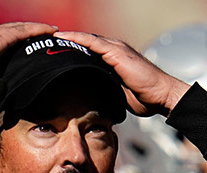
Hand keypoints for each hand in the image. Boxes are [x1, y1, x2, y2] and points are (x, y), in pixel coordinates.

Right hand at [0, 22, 57, 82]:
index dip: (9, 38)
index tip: (17, 42)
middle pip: (12, 28)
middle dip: (26, 30)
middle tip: (41, 32)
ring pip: (22, 27)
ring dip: (37, 28)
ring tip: (51, 30)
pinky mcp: (3, 36)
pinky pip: (27, 30)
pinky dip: (39, 29)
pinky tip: (51, 31)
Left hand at [52, 31, 190, 115]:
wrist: (161, 95)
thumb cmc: (144, 97)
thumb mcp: (118, 94)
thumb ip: (105, 91)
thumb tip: (90, 101)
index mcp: (113, 59)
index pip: (88, 51)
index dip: (72, 51)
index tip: (54, 53)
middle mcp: (113, 50)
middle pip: (85, 42)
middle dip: (66, 43)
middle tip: (46, 44)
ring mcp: (115, 49)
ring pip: (86, 39)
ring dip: (68, 38)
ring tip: (49, 39)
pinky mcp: (116, 52)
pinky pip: (92, 42)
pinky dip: (77, 39)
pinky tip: (63, 38)